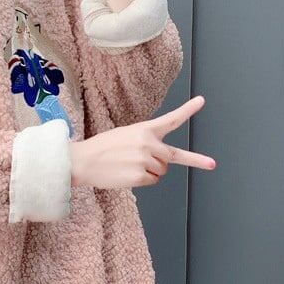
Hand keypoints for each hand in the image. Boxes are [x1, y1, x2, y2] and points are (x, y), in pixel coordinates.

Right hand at [70, 96, 215, 188]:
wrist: (82, 162)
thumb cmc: (101, 149)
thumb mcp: (125, 135)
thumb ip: (146, 142)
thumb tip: (161, 161)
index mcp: (144, 129)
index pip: (171, 119)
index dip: (188, 110)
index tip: (201, 101)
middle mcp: (148, 143)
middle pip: (169, 158)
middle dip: (159, 161)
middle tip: (155, 161)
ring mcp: (145, 160)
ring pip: (161, 171)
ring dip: (149, 172)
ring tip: (127, 166)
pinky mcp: (140, 176)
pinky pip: (152, 181)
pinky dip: (142, 181)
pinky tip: (125, 174)